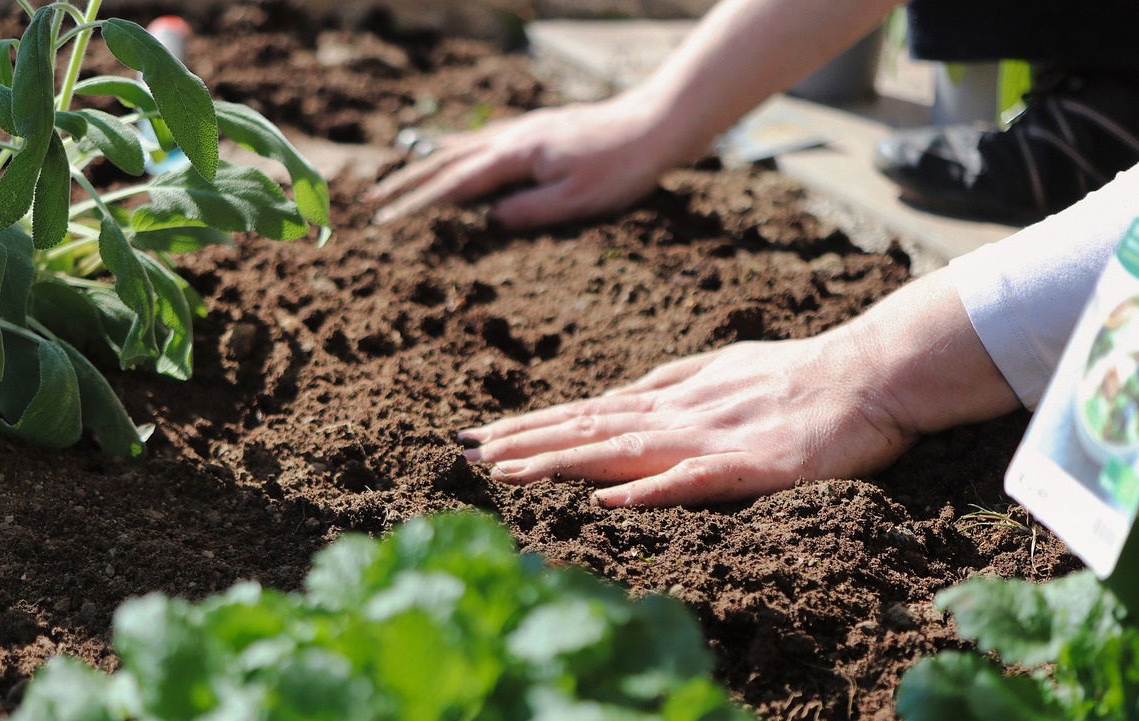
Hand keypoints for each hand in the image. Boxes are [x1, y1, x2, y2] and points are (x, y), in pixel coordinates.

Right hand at [367, 94, 682, 228]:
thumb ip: (530, 211)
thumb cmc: (621, 167)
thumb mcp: (577, 200)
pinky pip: (483, 140)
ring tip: (397, 178)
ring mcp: (523, 131)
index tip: (386, 221)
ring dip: (425, 165)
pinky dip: (457, 149)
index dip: (417, 205)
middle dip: (406, 183)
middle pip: (446, 162)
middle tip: (371, 201)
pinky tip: (452, 153)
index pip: (455, 185)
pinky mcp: (536, 130)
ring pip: (462, 147)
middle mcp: (512, 138)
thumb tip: (490, 221)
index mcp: (516, 157)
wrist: (655, 125)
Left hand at [457, 331, 916, 507]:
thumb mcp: (721, 370)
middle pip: (589, 429)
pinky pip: (694, 479)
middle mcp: (679, 414)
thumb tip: (619, 395)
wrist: (872, 372)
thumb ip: (670, 383)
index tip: (479, 437)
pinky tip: (607, 499)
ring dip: (562, 461)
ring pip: (623, 450)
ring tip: (507, 472)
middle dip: (525, 442)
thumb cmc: (798, 373)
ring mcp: (713, 437)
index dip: (531, 426)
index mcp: (672, 398)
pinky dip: (649, 489)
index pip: (586, 414)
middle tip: (465, 453)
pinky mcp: (754, 465)